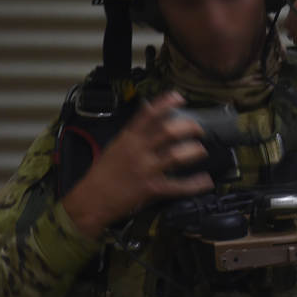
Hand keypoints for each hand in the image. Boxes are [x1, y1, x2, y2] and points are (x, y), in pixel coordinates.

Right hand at [61, 91, 213, 237]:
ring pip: (176, 155)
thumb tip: (152, 124)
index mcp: (128, 138)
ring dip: (193, 151)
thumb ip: (134, 136)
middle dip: (188, 128)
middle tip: (198, 130)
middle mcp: (138, 150)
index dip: (165, 103)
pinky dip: (195, 184)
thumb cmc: (102, 174)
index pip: (148, 114)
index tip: (179, 97)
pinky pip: (178, 185)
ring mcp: (145, 169)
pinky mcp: (151, 188)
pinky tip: (206, 181)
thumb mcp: (115, 147)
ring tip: (201, 150)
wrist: (90, 200)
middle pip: (167, 132)